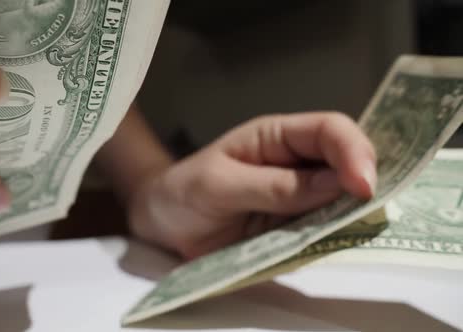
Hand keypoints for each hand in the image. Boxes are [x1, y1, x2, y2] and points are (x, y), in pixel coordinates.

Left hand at [128, 113, 376, 258]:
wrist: (165, 223)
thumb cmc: (184, 192)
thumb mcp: (219, 186)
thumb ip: (272, 186)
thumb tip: (334, 185)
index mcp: (277, 137)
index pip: (329, 130)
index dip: (354, 152)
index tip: (363, 186)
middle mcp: (295, 163)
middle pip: (347, 162)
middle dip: (364, 181)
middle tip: (372, 209)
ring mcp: (298, 196)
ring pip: (343, 198)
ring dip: (354, 212)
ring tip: (359, 227)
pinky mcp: (294, 226)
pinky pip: (325, 228)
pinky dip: (336, 235)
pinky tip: (338, 241)